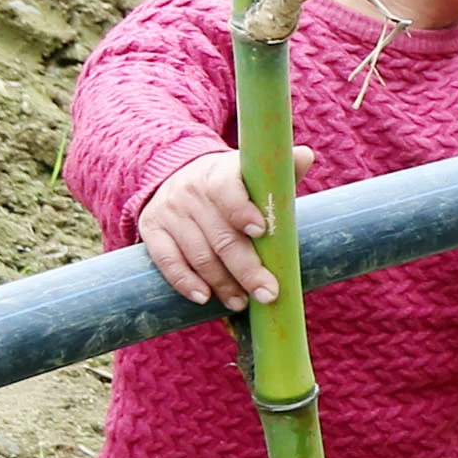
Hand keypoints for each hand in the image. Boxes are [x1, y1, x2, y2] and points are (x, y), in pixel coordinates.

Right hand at [138, 145, 315, 306]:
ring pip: (198, 254)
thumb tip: (304, 155)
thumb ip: (279, 170)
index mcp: (220, 173)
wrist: (176, 174)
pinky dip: (185, 282)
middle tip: (267, 293)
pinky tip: (204, 297)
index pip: (228, 190)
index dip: (243, 211)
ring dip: (222, 283)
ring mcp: (170, 212)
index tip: (261, 231)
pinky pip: (167, 261)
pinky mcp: (153, 231)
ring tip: (242, 302)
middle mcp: (192, 191)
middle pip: (221, 236)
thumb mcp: (251, 171)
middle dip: (247, 269)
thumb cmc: (230, 183)